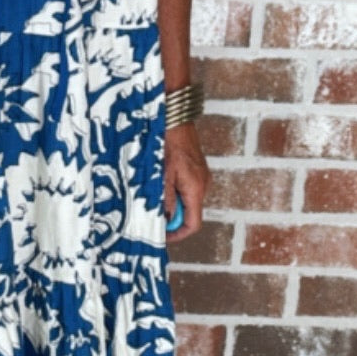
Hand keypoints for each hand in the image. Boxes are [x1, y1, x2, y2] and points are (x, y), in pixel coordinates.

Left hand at [164, 123, 210, 242]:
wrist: (177, 119)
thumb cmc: (168, 143)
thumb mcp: (162, 174)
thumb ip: (166, 199)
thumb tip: (167, 219)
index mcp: (195, 189)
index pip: (193, 224)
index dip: (178, 234)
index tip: (163, 237)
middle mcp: (203, 185)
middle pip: (191, 214)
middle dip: (173, 219)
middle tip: (153, 216)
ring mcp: (202, 177)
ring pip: (189, 202)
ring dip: (174, 205)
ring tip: (155, 199)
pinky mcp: (198, 170)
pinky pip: (189, 190)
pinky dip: (177, 193)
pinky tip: (162, 185)